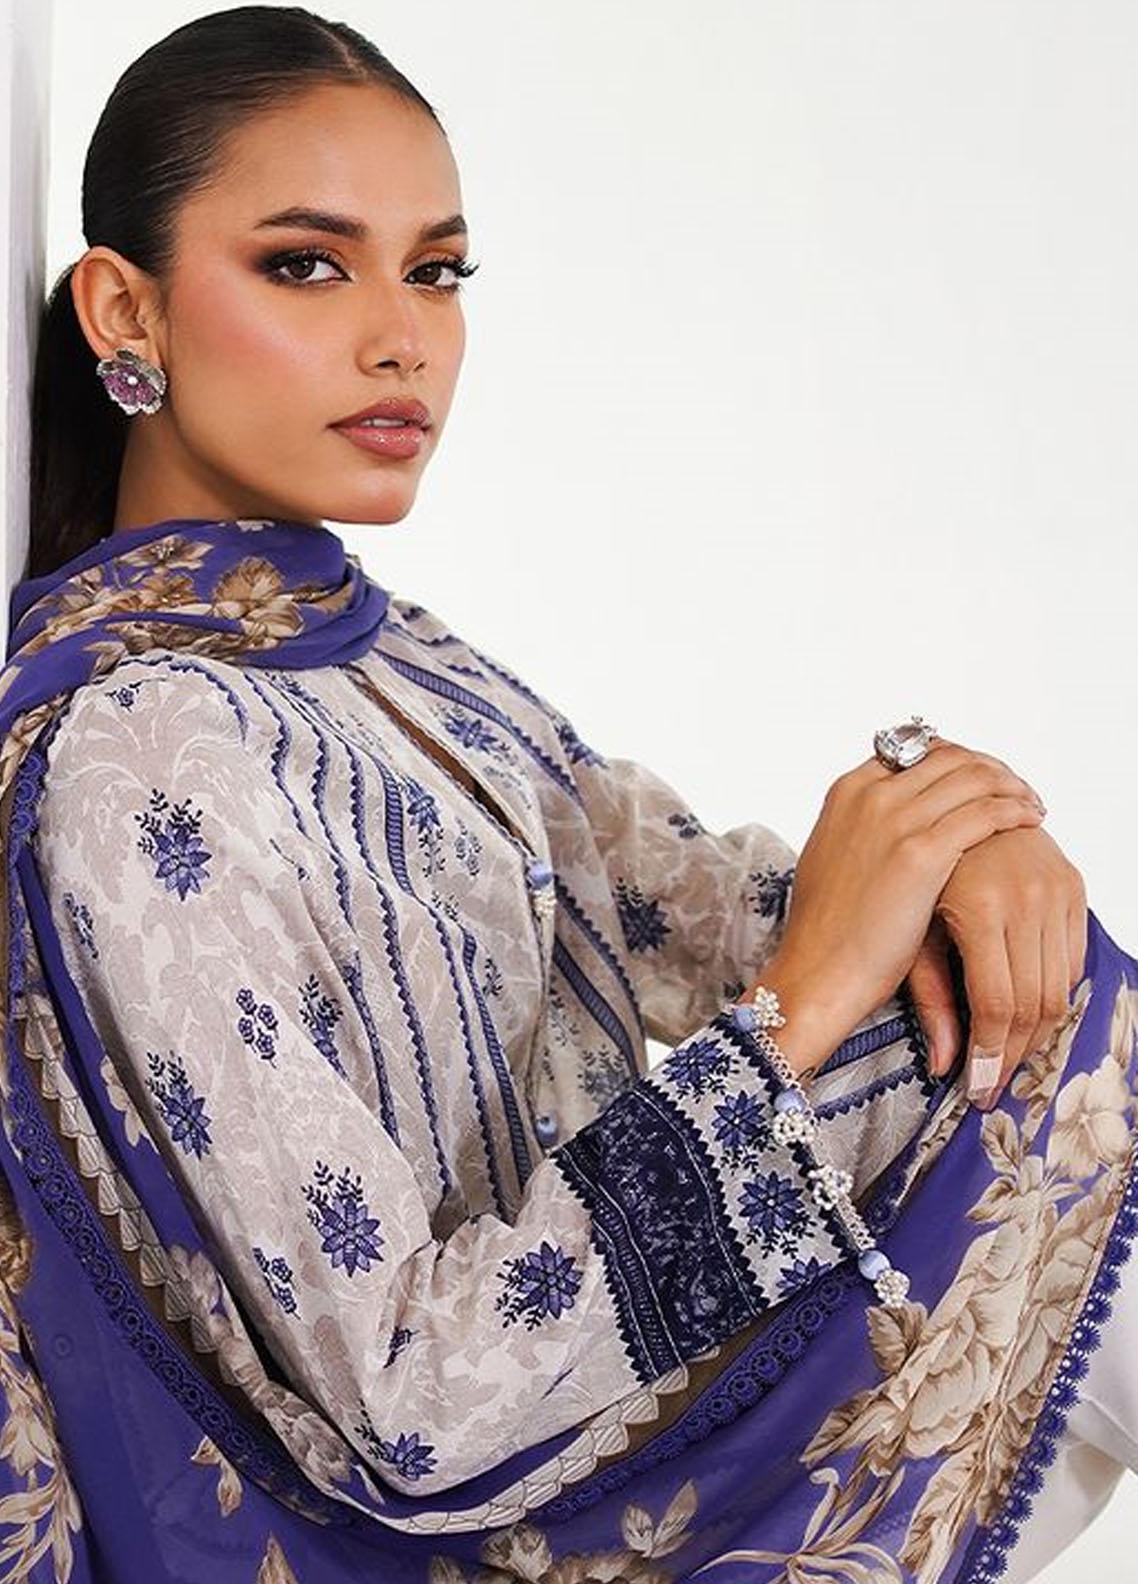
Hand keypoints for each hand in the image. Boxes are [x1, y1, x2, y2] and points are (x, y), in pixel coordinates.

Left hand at [905, 825, 1087, 1106]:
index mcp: (978, 907)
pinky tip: (1026, 1014)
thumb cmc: (919, 873)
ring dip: (1037, 1033)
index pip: (997, 1003)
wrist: (949, 807)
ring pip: (1061, 987)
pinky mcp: (1072, 887)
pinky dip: (1054, 994)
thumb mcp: (914, 931)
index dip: (989, 1054)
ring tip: (1007, 1057)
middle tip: (993, 1084)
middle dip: (1013, 1055)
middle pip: (1034, 1003)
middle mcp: (1024, 898)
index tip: (977, 1089)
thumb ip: (931, 999)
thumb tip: (944, 1066)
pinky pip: (1074, 959)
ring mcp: (1054, 890)